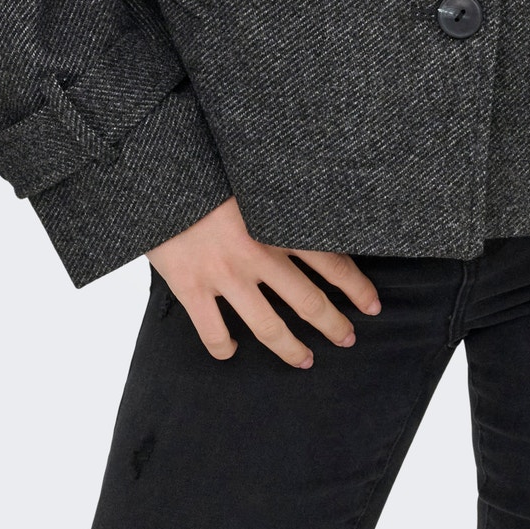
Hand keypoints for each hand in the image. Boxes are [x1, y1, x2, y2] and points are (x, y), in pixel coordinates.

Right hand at [144, 195, 382, 367]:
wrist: (157, 172)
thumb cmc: (208, 168)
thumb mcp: (254, 177)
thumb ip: (281, 198)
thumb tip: (311, 209)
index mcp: (277, 223)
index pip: (331, 262)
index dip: (356, 287)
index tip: (372, 305)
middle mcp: (257, 254)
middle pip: (307, 301)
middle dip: (333, 324)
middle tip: (348, 338)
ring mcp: (224, 275)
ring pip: (268, 326)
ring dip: (291, 348)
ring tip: (305, 360)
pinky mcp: (191, 287)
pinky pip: (213, 331)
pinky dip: (224, 347)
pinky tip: (231, 352)